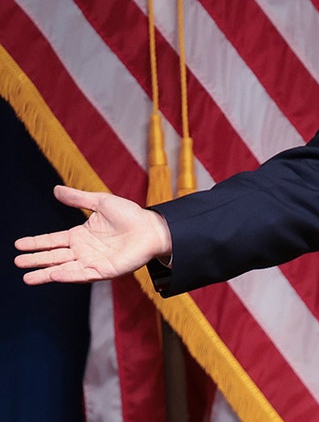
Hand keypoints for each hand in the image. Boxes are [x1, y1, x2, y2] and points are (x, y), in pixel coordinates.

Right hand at [14, 186, 172, 284]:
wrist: (152, 227)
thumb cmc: (130, 214)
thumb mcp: (100, 202)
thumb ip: (78, 198)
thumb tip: (55, 189)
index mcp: (80, 236)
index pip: (52, 241)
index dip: (36, 243)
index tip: (18, 244)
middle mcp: (83, 251)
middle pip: (54, 257)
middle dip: (36, 260)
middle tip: (18, 262)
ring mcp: (93, 262)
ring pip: (64, 269)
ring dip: (46, 274)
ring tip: (27, 278)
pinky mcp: (105, 270)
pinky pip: (83, 274)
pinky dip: (69, 275)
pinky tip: (55, 274)